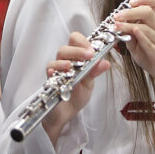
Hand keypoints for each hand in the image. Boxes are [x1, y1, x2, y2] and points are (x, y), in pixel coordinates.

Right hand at [41, 31, 109, 145]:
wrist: (67, 112)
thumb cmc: (77, 94)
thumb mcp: (89, 82)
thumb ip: (95, 71)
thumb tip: (105, 63)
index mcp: (76, 58)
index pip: (75, 40)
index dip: (83, 42)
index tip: (92, 50)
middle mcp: (65, 61)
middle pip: (66, 48)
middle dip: (77, 50)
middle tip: (89, 55)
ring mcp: (56, 70)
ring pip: (57, 58)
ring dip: (65, 60)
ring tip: (71, 66)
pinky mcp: (50, 80)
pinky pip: (49, 72)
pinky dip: (53, 71)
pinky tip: (56, 73)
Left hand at [113, 0, 154, 105]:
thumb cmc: (154, 58)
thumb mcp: (137, 46)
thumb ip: (129, 36)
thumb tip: (118, 26)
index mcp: (153, 26)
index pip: (154, 5)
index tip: (130, 1)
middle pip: (148, 12)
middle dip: (131, 11)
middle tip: (117, 15)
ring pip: (146, 27)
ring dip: (130, 25)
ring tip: (117, 25)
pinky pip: (151, 43)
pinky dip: (142, 36)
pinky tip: (134, 31)